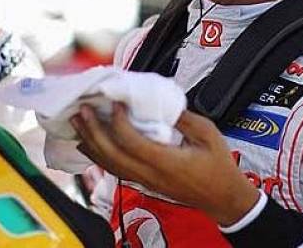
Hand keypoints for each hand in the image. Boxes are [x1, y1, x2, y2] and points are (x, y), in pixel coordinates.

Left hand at [71, 103, 260, 226]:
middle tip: (83, 110)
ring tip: (78, 124)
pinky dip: (100, 156)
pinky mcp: (146, 182)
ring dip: (92, 144)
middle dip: (94, 132)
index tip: (115, 103)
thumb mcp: (208, 135)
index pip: (131, 143)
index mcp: (167, 162)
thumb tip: (163, 104)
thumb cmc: (219, 168)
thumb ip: (184, 119)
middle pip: (112, 156)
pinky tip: (91, 145)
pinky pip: (116, 170)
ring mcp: (146, 181)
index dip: (118, 123)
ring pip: (110, 165)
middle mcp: (151, 174)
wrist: (224, 198)